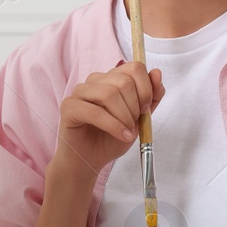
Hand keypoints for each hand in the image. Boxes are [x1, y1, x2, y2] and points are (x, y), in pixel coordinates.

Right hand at [51, 61, 164, 178]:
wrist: (91, 159)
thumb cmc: (112, 138)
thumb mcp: (139, 118)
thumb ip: (151, 97)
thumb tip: (157, 73)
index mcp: (112, 78)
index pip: (134, 67)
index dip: (146, 88)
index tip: (146, 109)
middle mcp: (95, 81)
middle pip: (123, 81)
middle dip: (135, 106)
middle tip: (135, 123)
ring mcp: (79, 92)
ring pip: (109, 94)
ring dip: (124, 117)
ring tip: (128, 132)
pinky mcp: (69, 107)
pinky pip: (95, 112)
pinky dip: (113, 126)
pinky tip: (122, 136)